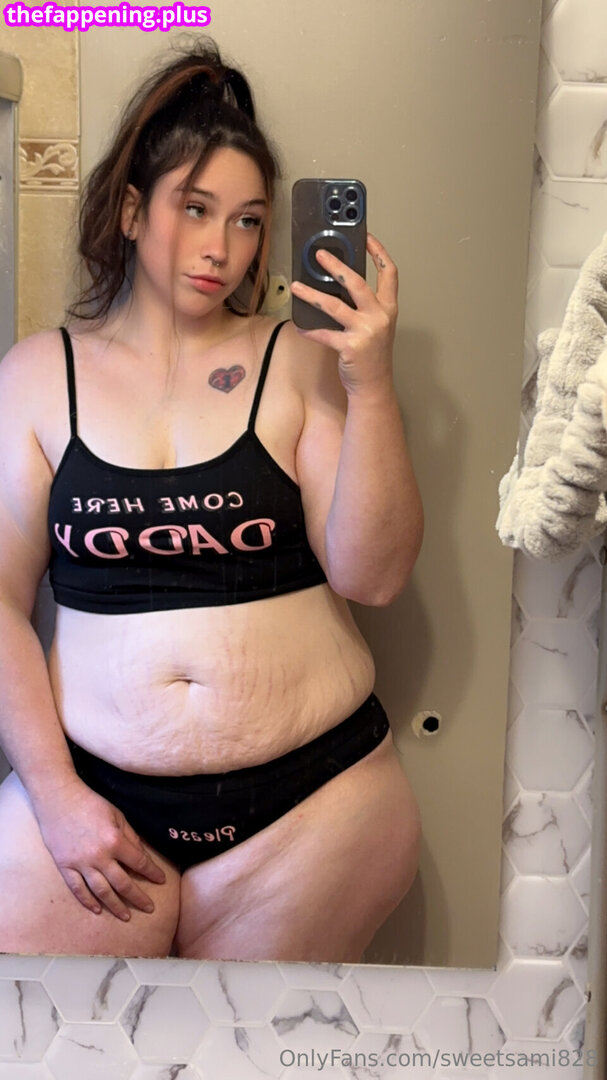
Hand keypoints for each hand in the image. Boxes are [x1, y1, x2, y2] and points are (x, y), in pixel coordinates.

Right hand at [36, 779, 165, 919]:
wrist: (59, 799)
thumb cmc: (91, 804)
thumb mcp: (117, 815)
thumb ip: (130, 837)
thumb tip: (142, 856)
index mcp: (115, 841)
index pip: (139, 862)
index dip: (152, 873)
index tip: (161, 880)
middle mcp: (99, 857)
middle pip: (122, 883)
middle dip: (138, 897)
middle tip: (149, 908)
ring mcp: (81, 863)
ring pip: (101, 891)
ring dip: (115, 906)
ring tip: (126, 916)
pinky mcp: (65, 866)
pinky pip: (77, 889)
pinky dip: (87, 901)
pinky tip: (97, 910)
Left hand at [290, 233, 398, 394]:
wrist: (374, 385)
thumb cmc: (373, 356)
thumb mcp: (376, 326)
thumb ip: (365, 306)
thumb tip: (339, 286)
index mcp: (389, 308)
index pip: (389, 273)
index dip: (379, 252)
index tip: (367, 237)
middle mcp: (380, 317)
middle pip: (357, 283)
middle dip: (337, 266)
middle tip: (320, 254)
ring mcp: (365, 332)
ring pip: (334, 306)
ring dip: (312, 295)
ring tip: (297, 287)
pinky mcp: (350, 347)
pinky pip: (324, 334)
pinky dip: (310, 330)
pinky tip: (300, 327)